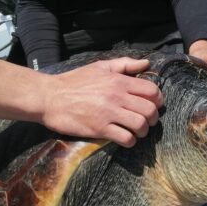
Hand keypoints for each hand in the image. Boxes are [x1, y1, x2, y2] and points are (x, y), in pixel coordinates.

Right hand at [41, 58, 162, 147]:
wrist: (49, 97)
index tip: (153, 105)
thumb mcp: (100, 67)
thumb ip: (124, 64)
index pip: (151, 91)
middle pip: (150, 110)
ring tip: (137, 132)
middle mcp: (117, 96)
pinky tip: (126, 139)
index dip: (157, 100)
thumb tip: (146, 64)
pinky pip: (125, 138)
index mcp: (118, 81)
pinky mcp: (100, 129)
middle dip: (153, 119)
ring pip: (140, 125)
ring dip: (143, 132)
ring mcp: (108, 113)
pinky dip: (130, 141)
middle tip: (146, 121)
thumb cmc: (74, 81)